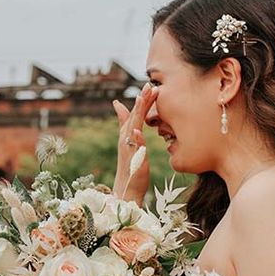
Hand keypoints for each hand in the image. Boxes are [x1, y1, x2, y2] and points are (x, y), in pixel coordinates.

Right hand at [112, 83, 158, 203]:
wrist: (127, 191)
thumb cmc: (132, 171)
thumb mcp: (135, 150)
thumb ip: (135, 137)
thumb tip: (137, 127)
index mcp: (128, 137)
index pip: (135, 115)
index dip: (141, 101)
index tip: (148, 86)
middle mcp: (126, 140)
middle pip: (134, 116)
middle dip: (141, 100)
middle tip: (149, 85)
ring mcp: (129, 149)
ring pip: (132, 127)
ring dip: (137, 112)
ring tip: (142, 98)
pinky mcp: (133, 160)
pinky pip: (133, 148)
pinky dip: (135, 139)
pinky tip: (138, 130)